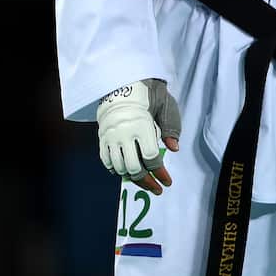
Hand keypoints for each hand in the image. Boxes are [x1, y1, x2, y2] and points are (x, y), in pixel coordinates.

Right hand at [96, 79, 181, 195]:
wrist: (121, 86)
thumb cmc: (148, 97)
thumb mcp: (165, 106)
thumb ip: (170, 128)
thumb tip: (174, 149)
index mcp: (142, 126)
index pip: (151, 157)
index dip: (160, 173)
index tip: (167, 182)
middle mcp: (124, 134)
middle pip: (134, 167)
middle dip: (147, 182)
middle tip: (157, 189)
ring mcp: (110, 137)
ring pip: (120, 167)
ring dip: (132, 179)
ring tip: (144, 182)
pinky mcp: (102, 139)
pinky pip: (106, 161)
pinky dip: (116, 170)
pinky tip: (126, 173)